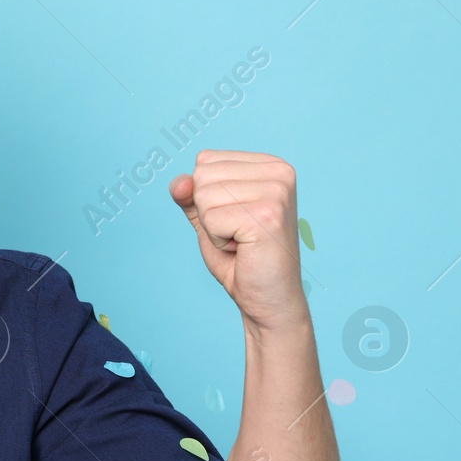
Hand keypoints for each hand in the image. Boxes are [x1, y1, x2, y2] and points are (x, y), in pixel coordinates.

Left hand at [167, 149, 305, 329]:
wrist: (267, 299)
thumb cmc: (240, 258)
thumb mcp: (207, 216)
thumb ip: (189, 193)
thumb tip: (180, 182)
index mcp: (269, 165)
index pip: (205, 160)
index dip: (206, 196)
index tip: (235, 218)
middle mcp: (279, 172)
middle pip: (202, 176)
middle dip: (207, 212)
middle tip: (237, 234)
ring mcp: (277, 192)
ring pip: (204, 196)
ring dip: (212, 227)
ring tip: (241, 241)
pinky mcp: (268, 216)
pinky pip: (210, 219)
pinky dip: (217, 241)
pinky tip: (243, 250)